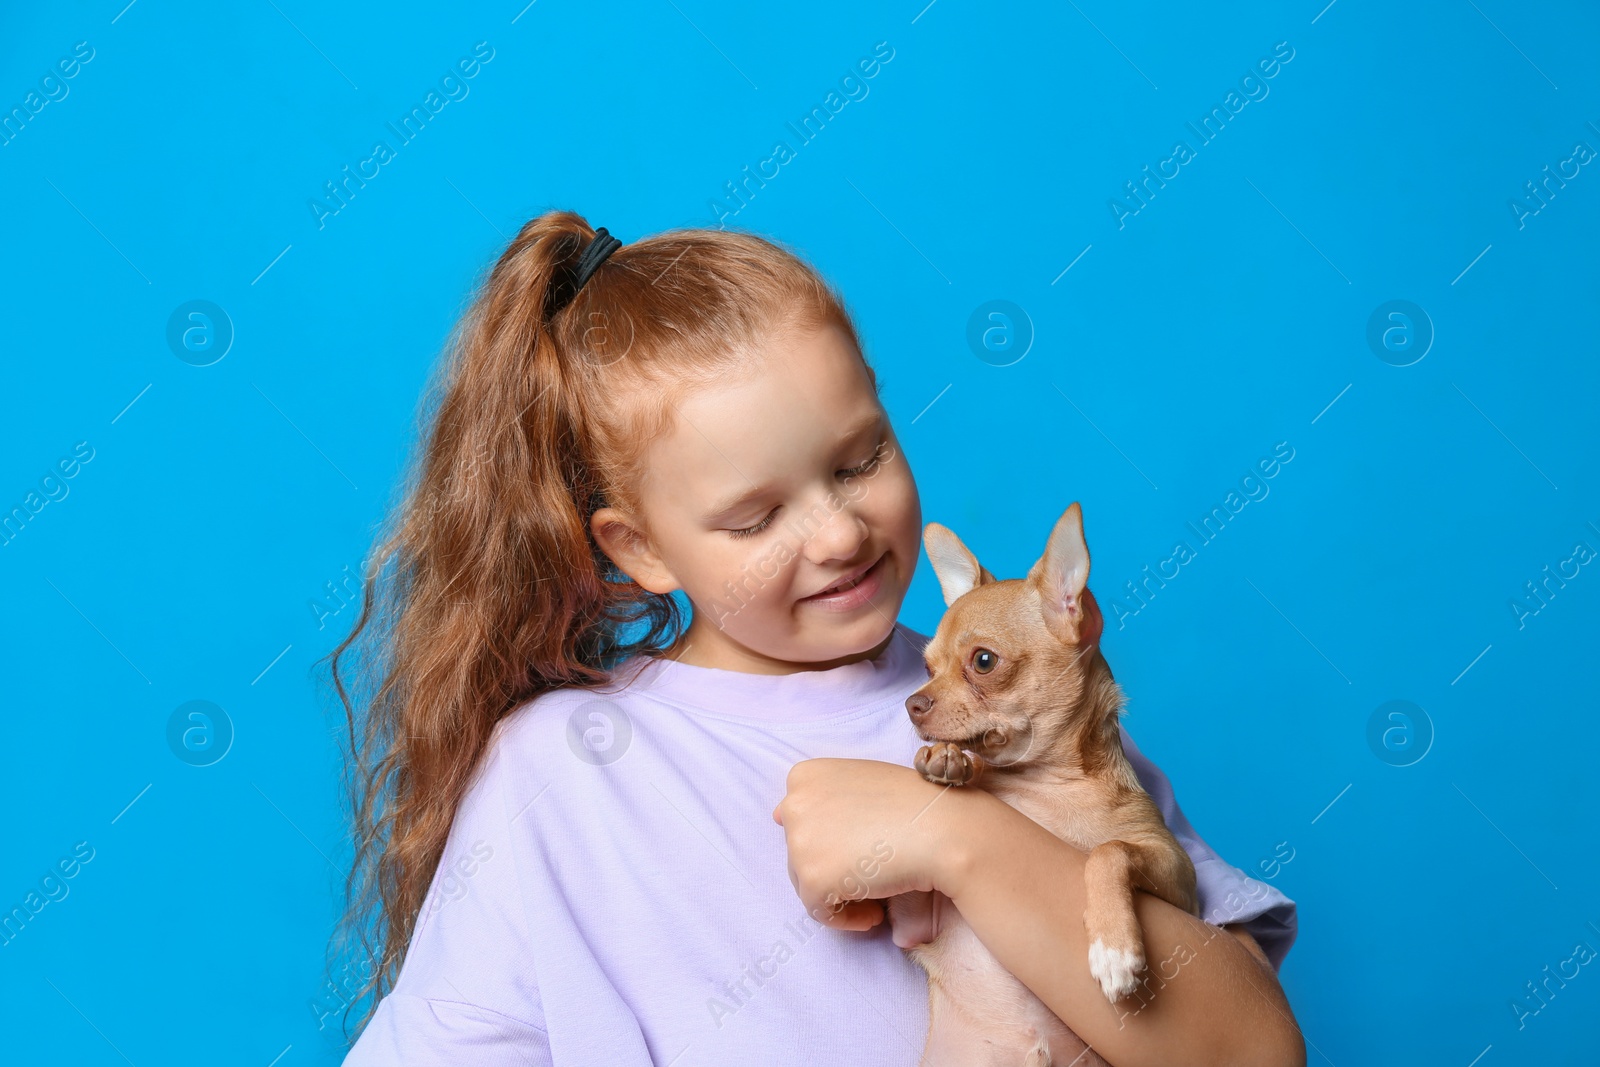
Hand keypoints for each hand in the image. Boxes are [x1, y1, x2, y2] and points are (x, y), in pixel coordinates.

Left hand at [771, 757, 968, 933]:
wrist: (944, 830)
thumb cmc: (914, 806)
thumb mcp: (861, 784)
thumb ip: (823, 799)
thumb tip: (777, 815)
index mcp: (804, 776)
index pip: (803, 821)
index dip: (834, 840)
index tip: (864, 847)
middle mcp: (794, 803)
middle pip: (801, 854)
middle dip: (835, 868)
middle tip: (874, 871)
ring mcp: (800, 841)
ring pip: (807, 884)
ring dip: (841, 893)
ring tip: (878, 889)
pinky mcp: (812, 878)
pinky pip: (820, 913)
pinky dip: (847, 918)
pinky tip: (877, 909)